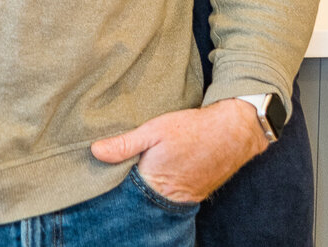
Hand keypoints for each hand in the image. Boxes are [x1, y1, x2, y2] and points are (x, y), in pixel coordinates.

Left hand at [91, 100, 268, 203]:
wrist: (232, 132)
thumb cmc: (191, 129)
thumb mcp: (154, 130)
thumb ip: (125, 144)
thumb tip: (95, 151)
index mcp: (154, 183)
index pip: (126, 190)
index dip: (116, 179)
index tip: (106, 171)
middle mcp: (169, 198)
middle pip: (141, 196)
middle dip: (132, 184)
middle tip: (125, 167)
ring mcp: (184, 198)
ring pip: (158, 196)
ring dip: (150, 184)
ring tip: (146, 166)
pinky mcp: (195, 193)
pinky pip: (174, 194)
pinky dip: (167, 185)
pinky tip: (164, 169)